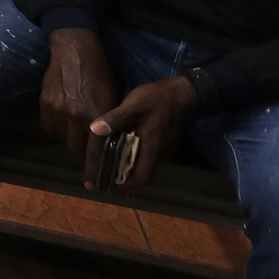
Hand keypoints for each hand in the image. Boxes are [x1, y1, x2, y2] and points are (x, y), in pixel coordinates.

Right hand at [38, 27, 115, 157]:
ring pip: (61, 138)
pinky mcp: (45, 103)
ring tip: (74, 124)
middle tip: (86, 144)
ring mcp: (58, 110)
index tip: (92, 184)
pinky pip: (49, 127)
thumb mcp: (112, 97)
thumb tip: (108, 143)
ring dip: (68, 136)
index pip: (94, 151)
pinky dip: (56, 127)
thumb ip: (109, 122)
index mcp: (97, 115)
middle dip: (81, 150)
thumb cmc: (100, 74)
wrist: (75, 52)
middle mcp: (76, 115)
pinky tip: (63, 117)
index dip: (93, 169)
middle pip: (75, 148)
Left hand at [87, 75, 198, 190]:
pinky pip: (148, 158)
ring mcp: (163, 149)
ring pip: (145, 167)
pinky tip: (122, 150)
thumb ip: (115, 118)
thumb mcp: (134, 105)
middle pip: (142, 176)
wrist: (184, 92)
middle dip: (122, 179)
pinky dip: (134, 159)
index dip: (124, 186)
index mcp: (152, 149)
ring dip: (128, 169)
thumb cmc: (158, 99)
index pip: (141, 178)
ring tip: (108, 165)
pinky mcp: (164, 143)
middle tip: (102, 176)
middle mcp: (159, 154)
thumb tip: (94, 129)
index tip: (105, 186)